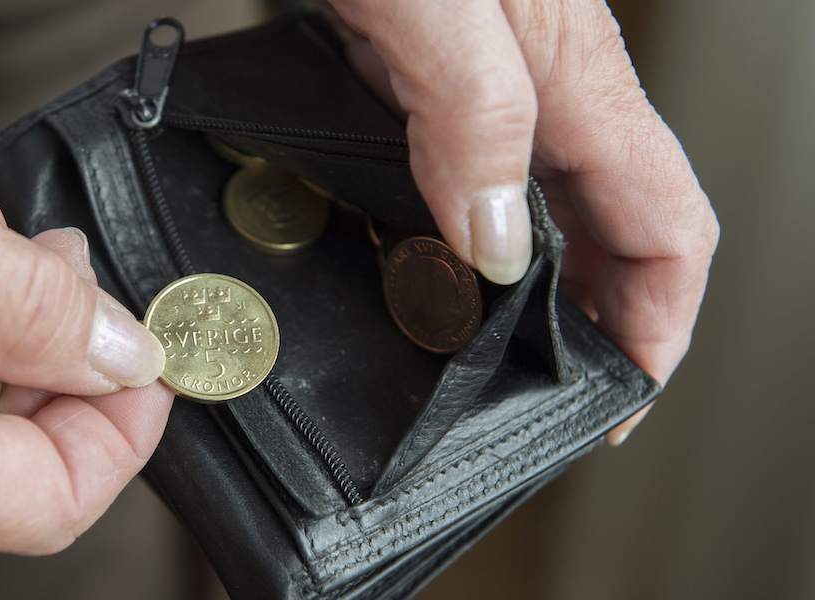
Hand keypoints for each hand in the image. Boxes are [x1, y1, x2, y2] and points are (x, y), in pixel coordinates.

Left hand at [326, 0, 719, 442]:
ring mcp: (492, 77)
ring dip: (544, 284)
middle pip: (614, 224)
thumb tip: (496, 242)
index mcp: (572, 75)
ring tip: (502, 353)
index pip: (663, 224)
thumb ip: (475, 113)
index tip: (622, 397)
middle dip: (604, 320)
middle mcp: (545, 82)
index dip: (658, 322)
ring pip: (549, 202)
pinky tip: (425, 253)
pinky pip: (478, 166)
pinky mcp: (433, 68)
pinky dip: (468, 229)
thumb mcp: (432, 4)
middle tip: (556, 398)